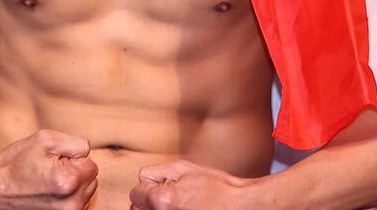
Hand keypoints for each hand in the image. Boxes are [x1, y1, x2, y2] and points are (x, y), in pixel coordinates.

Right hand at [0, 129, 98, 209]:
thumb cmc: (17, 163)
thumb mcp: (46, 140)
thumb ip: (77, 143)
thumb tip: (88, 155)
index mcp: (70, 181)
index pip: (91, 164)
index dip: (72, 158)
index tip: (52, 161)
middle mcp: (71, 204)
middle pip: (91, 180)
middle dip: (74, 172)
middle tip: (48, 171)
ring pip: (85, 194)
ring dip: (72, 187)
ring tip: (47, 184)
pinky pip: (76, 205)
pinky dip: (67, 199)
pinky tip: (49, 195)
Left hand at [129, 160, 253, 209]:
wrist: (241, 206)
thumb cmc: (218, 188)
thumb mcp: (185, 169)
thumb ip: (156, 173)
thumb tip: (142, 181)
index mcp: (160, 201)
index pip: (135, 192)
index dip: (149, 185)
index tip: (165, 186)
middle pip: (137, 209)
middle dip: (149, 201)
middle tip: (173, 197)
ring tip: (180, 206)